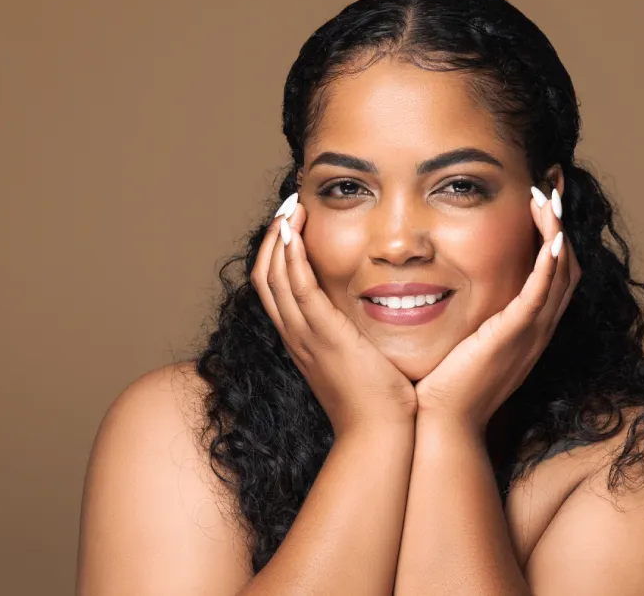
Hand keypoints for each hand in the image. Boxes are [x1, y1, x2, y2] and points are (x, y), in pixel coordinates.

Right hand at [251, 193, 417, 435]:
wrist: (379, 434)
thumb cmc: (378, 402)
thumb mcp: (358, 360)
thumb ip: (356, 335)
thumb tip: (373, 312)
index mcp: (302, 340)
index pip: (274, 288)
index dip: (278, 254)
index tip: (293, 226)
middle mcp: (295, 336)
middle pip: (264, 277)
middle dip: (274, 238)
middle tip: (288, 208)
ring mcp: (305, 336)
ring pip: (273, 278)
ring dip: (280, 239)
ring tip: (291, 209)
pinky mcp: (323, 336)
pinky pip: (297, 289)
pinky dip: (292, 259)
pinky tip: (297, 234)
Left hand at [413, 188, 580, 432]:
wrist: (443, 423)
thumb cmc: (445, 386)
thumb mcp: (465, 344)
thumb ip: (468, 317)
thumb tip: (445, 287)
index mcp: (527, 330)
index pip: (553, 275)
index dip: (553, 238)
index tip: (540, 204)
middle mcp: (537, 330)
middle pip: (566, 268)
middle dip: (559, 225)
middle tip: (549, 189)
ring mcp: (530, 334)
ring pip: (560, 275)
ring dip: (556, 233)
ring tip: (546, 199)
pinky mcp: (515, 337)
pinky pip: (542, 294)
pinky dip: (549, 264)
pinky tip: (550, 237)